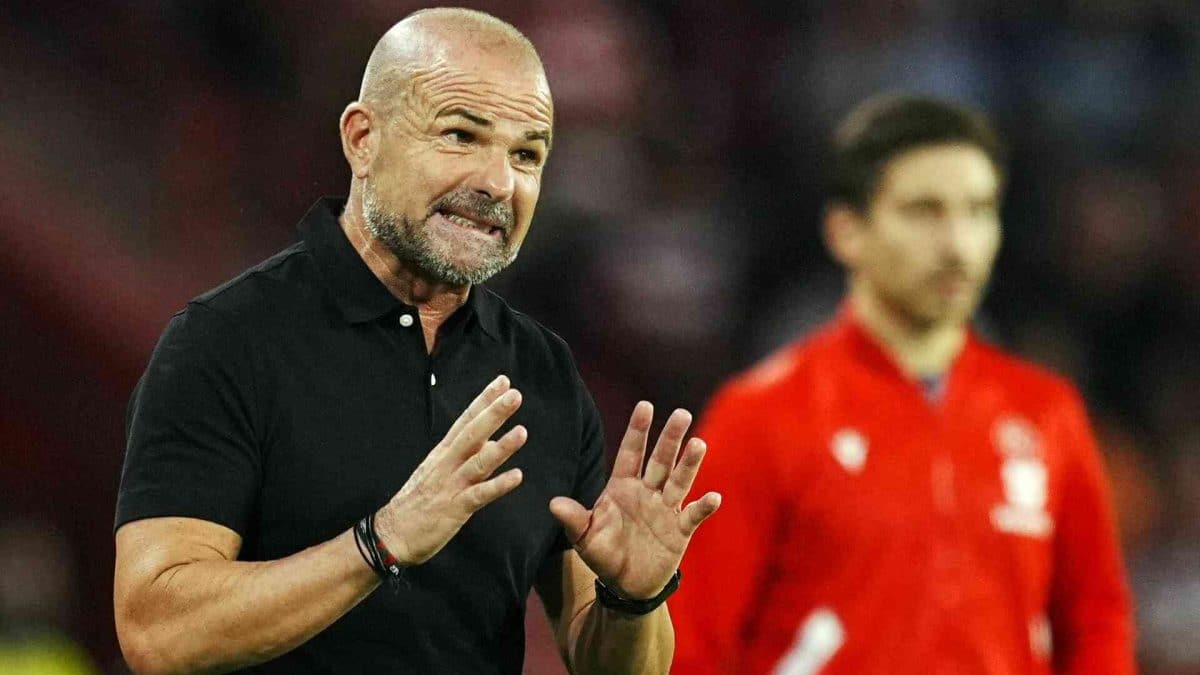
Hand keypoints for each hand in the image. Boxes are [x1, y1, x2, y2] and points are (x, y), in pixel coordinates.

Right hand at [374, 375, 525, 565]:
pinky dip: (498, 485)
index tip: (503, 382)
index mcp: (443, 453)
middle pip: (472, 434)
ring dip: (501, 446)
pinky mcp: (454, 509)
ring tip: (522, 431)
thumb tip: (493, 442)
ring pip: (479, 462)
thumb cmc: (418, 502)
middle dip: (493, 413)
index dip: (484, 400)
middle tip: (514, 395)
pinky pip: (479, 495)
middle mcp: (447, 464)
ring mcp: (451, 485)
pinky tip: (517, 476)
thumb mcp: (439, 471)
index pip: (466, 421)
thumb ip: (466, 456)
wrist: (392, 534)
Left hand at [549, 402, 721, 598]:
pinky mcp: (680, 530)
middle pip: (660, 460)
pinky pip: (694, 515)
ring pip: (679, 481)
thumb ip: (573, 518)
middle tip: (681, 414)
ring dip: (688, 464)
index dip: (637, 431)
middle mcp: (647, 492)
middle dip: (670, 438)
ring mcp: (665, 509)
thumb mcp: (585, 537)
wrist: (625, 584)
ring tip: (698, 444)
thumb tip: (553, 503)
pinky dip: (704, 506)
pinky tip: (714, 497)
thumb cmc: (603, 554)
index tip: (645, 406)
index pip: (631, 453)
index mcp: (622, 486)